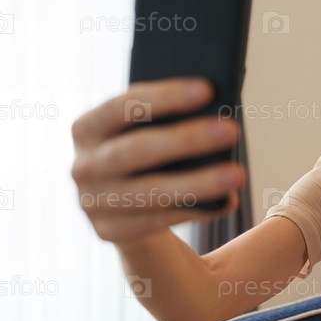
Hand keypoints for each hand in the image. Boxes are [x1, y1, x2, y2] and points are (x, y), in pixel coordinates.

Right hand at [71, 78, 245, 243]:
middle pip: (137, 150)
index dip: (164, 97)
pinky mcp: (110, 231)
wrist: (116, 206)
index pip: (122, 107)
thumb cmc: (142, 154)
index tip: (207, 89)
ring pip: (151, 192)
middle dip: (187, 140)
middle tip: (232, 130)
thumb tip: (213, 115)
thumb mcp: (140, 131)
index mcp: (87, 128)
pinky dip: (196, 210)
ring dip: (199, 183)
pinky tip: (227, 200)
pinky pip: (159, 220)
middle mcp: (83, 165)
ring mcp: (92, 202)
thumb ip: (163, 120)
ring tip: (237, 174)